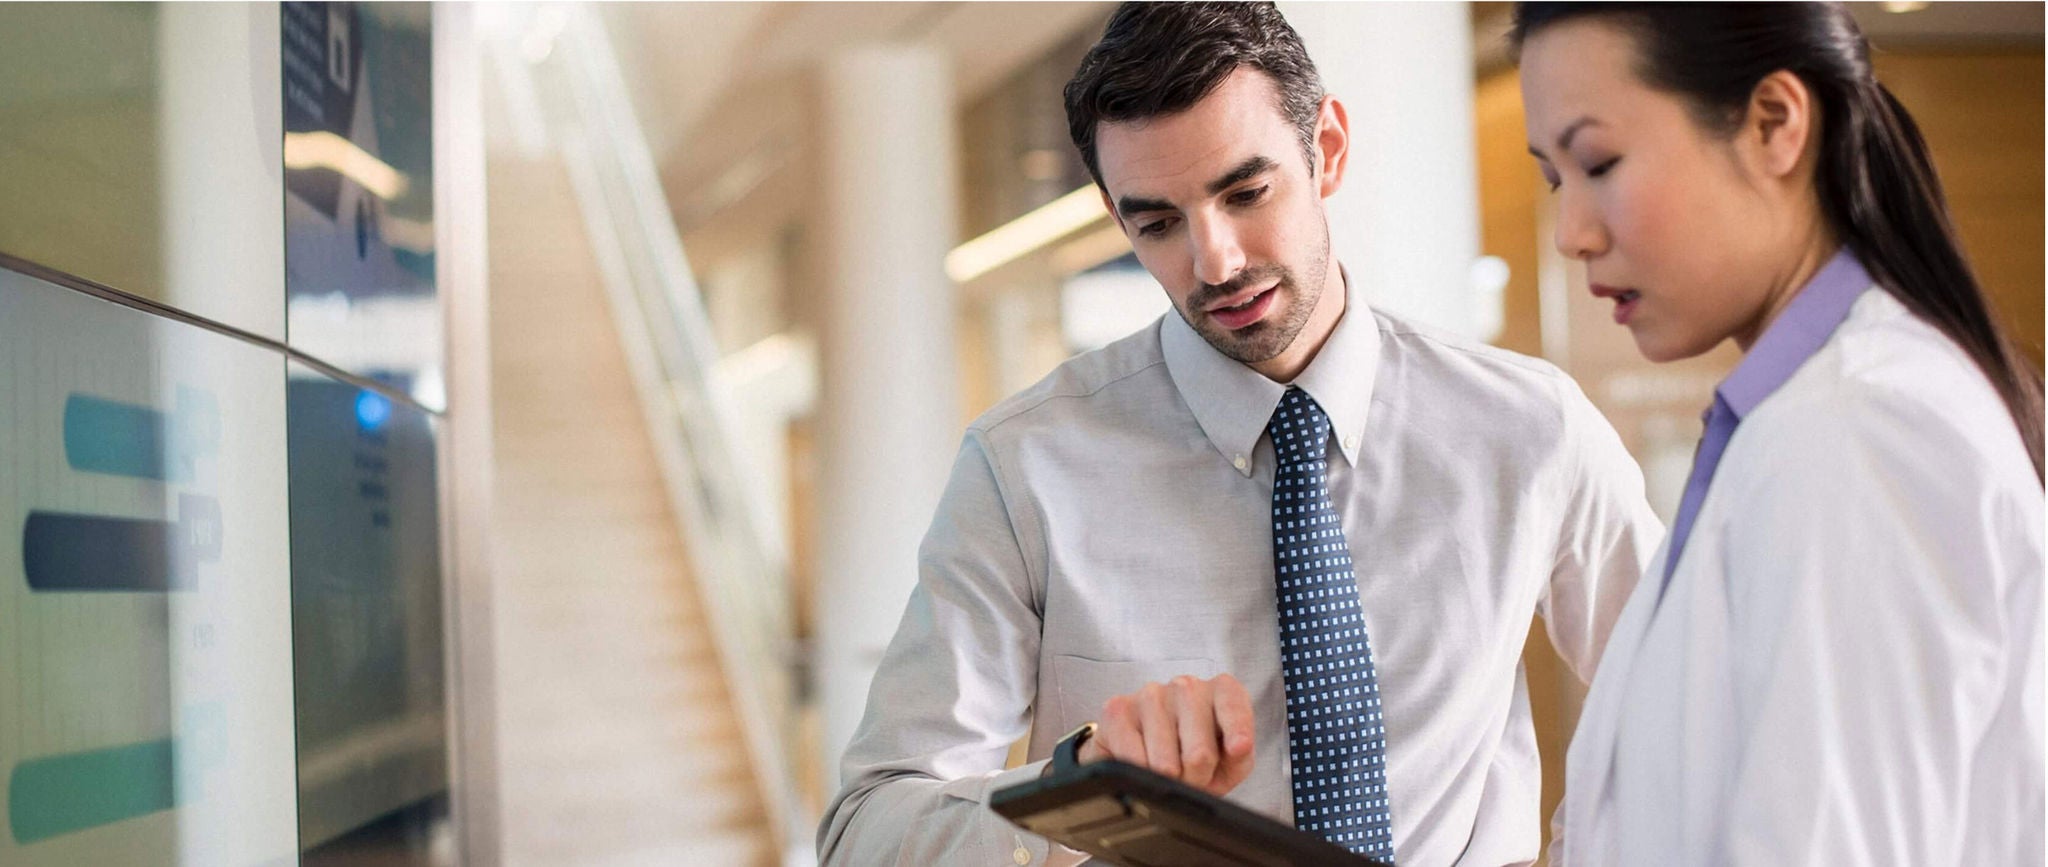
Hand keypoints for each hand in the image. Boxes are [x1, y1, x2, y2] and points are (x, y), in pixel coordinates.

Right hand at [1076, 673, 1255, 795]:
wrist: (1147, 756)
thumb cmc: (1195, 757)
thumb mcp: (1229, 763)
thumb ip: (1241, 757)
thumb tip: (1238, 748)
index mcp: (1221, 692)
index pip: (1232, 703)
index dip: (1237, 729)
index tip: (1238, 748)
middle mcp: (1187, 686)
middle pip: (1200, 751)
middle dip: (1196, 779)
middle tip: (1192, 780)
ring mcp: (1151, 694)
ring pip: (1165, 762)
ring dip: (1167, 780)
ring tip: (1167, 774)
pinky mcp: (1118, 709)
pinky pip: (1132, 757)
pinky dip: (1141, 773)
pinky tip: (1143, 765)